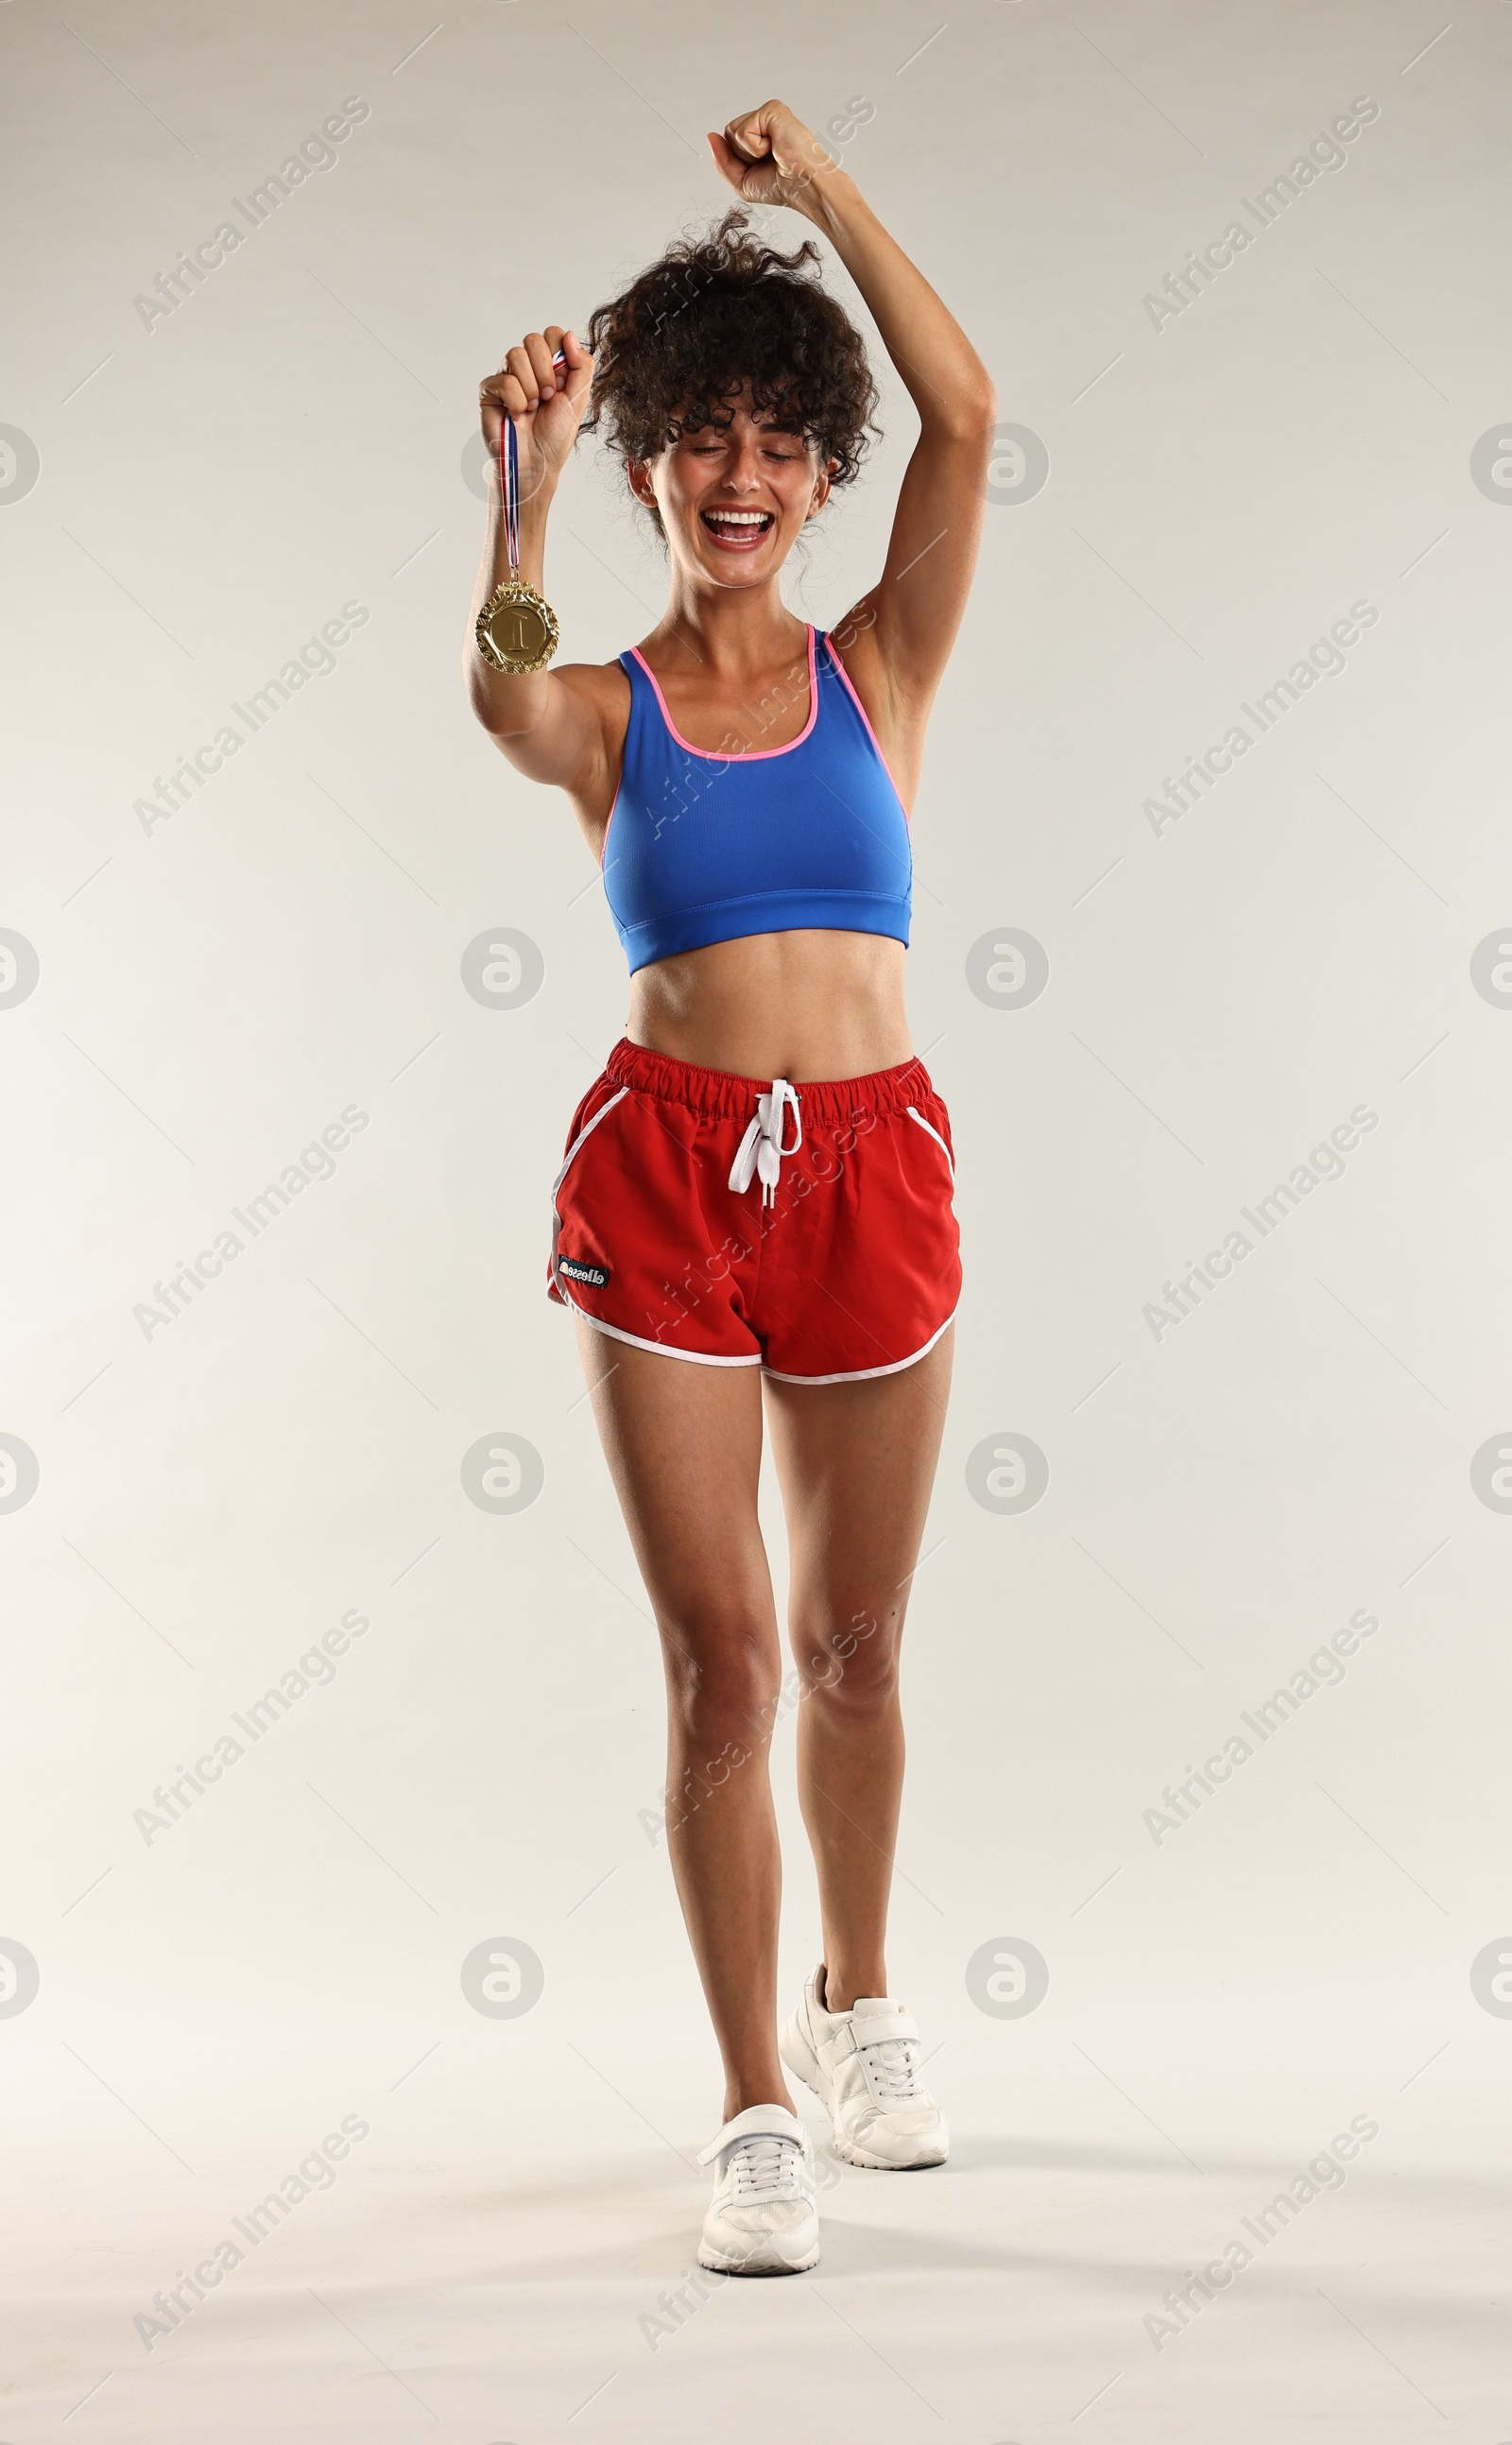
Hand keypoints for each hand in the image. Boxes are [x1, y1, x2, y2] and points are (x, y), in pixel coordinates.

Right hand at [478, 326, 592, 500]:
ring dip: (531, 389)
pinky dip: (516, 402)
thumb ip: (582, 366)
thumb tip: (570, 335)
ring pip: (515, 355)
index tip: (562, 385)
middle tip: (548, 398)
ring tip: (532, 409)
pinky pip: (504, 380)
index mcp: (548, 365)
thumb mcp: (578, 399)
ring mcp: (505, 376)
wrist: (536, 464)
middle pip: (533, 339)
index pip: (552, 334)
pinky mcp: (489, 390)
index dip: (560, 357)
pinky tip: (517, 415)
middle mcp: (526, 367)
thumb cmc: (555, 435)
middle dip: (545, 372)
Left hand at [707, 99, 832, 213]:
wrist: (803, 186)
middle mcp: (764, 123)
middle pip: (728, 133)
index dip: (737, 160)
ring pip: (732, 130)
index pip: (729, 141)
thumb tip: (710, 136)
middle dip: (741, 156)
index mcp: (759, 137)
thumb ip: (722, 160)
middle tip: (767, 162)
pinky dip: (755, 146)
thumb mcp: (741, 181)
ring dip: (748, 152)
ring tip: (772, 154)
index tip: (762, 169)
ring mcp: (768, 114)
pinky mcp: (773, 109)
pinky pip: (744, 130)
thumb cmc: (781, 187)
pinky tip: (775, 146)